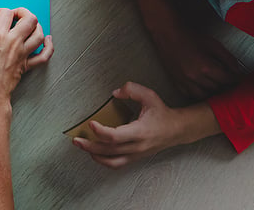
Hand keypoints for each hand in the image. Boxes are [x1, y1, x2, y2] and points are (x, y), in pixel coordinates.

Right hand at [0, 7, 52, 102]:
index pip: (5, 12)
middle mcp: (14, 42)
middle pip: (29, 18)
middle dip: (21, 12)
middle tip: (12, 16)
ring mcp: (23, 53)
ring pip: (38, 33)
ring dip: (35, 25)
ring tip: (26, 24)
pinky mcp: (27, 65)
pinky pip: (44, 55)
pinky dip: (48, 46)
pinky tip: (47, 40)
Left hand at [72, 82, 216, 167]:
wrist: (177, 129)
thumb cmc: (162, 113)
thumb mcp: (149, 95)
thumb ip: (131, 89)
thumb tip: (115, 93)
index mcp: (140, 131)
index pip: (116, 136)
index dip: (101, 132)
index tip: (91, 124)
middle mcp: (137, 146)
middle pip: (109, 150)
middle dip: (90, 146)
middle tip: (76, 139)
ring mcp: (136, 154)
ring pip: (112, 160)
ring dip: (94, 155)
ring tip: (82, 146)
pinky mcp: (135, 157)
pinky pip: (117, 163)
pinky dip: (103, 160)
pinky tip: (94, 153)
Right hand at [152, 28, 241, 99]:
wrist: (168, 34)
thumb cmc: (190, 37)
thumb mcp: (213, 44)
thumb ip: (228, 58)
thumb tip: (238, 71)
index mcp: (206, 67)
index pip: (227, 79)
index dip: (235, 78)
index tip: (238, 77)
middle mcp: (195, 77)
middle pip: (217, 88)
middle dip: (225, 83)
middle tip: (228, 79)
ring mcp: (184, 81)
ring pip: (204, 94)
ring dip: (212, 90)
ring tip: (215, 83)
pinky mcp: (176, 82)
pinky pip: (190, 95)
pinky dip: (198, 92)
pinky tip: (201, 85)